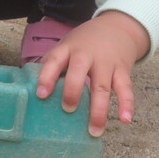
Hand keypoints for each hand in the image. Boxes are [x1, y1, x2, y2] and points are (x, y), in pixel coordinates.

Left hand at [35, 11, 150, 137]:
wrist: (117, 27)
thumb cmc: (84, 43)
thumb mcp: (66, 46)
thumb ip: (53, 64)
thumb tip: (31, 89)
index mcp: (68, 49)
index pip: (55, 60)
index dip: (47, 76)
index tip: (41, 95)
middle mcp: (87, 54)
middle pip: (79, 71)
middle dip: (73, 91)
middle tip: (68, 109)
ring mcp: (106, 62)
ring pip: (102, 86)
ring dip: (99, 110)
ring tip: (94, 131)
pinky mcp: (122, 70)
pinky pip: (125, 88)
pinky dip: (127, 104)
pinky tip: (125, 120)